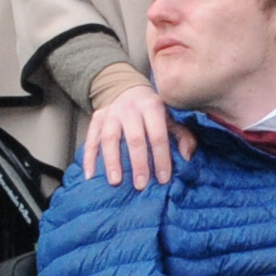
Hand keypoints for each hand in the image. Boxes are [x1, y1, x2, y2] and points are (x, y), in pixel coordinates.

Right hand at [79, 69, 177, 187]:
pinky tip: (90, 175)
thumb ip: (182, 136)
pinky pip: (90, 139)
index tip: (163, 179)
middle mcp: (130, 108)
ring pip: (109, 138)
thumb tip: (186, 157)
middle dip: (138, 163)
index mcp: (152, 107)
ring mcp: (111, 113)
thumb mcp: (171, 118)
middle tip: (140, 185)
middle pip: (134, 138)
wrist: (128, 90)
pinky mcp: (96, 118)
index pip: (158, 135)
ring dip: (112, 161)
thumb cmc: (153, 112)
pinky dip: (89, 157)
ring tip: (115, 181)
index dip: (161, 158)